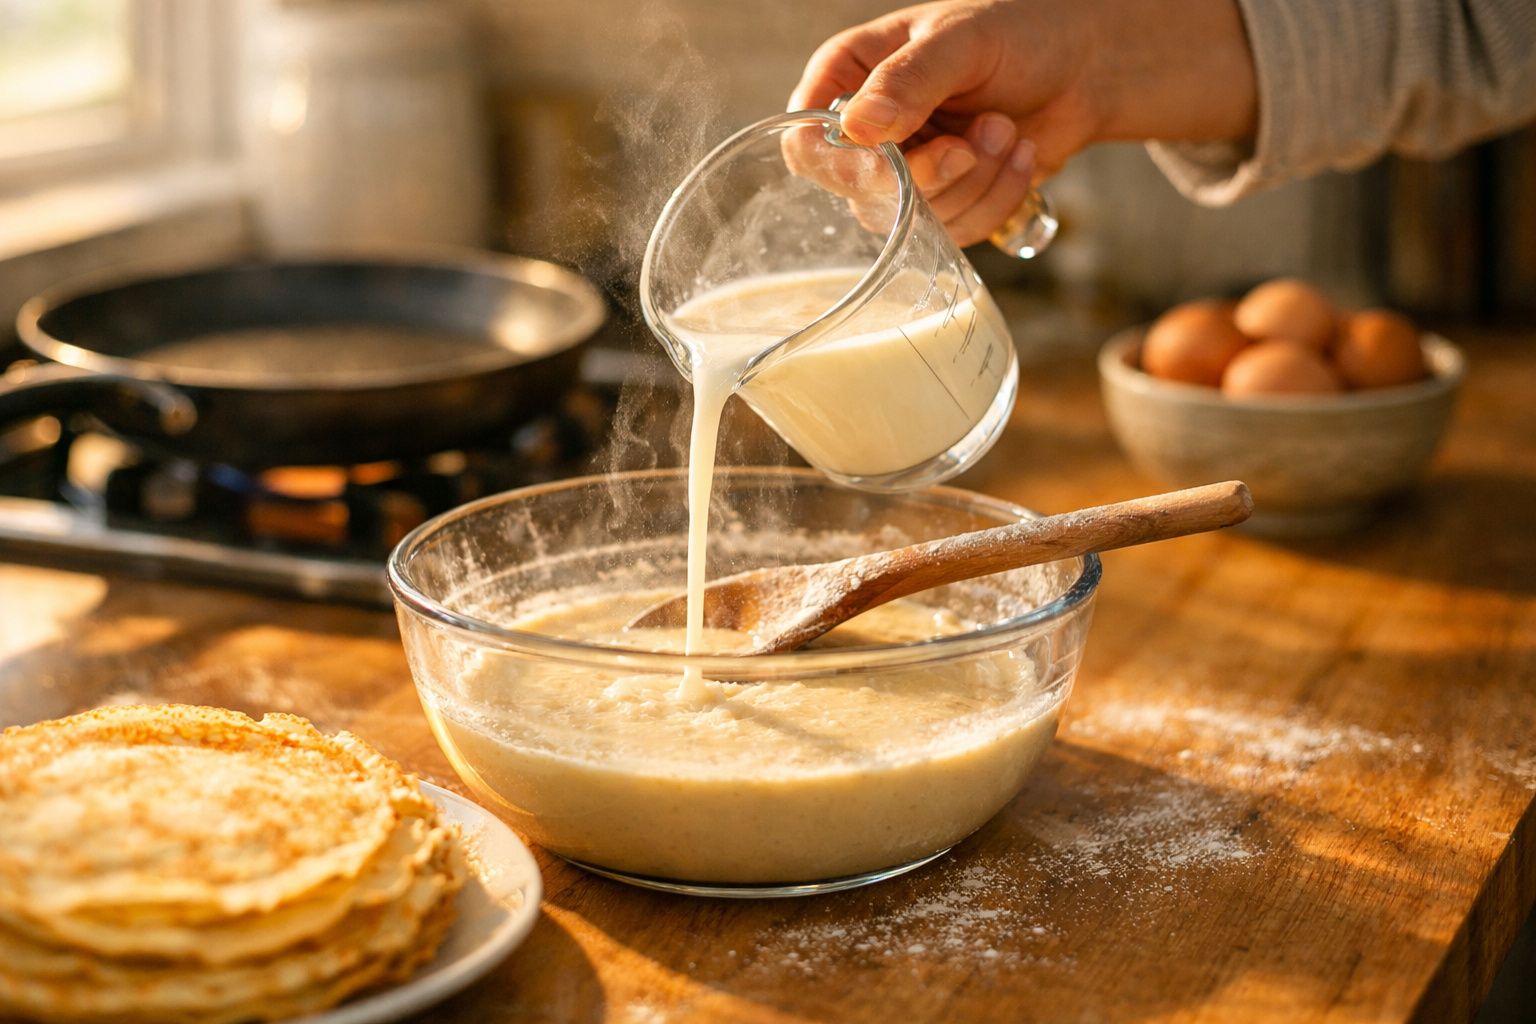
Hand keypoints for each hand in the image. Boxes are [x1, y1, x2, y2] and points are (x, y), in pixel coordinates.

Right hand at [789, 0, 1256, 245]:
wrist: (1081, 67)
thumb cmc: (1017, 34)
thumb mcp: (961, 42)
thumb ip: (909, 81)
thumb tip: (856, 128)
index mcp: (846, 79)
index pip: (807, 147)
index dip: (847, 167)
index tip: (902, 160)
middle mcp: (865, 135)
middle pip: (864, 195)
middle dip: (936, 175)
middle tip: (983, 133)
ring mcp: (903, 177)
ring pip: (915, 223)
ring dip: (978, 181)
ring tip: (1007, 129)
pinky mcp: (944, 207)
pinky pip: (956, 234)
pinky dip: (999, 199)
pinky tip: (1020, 156)